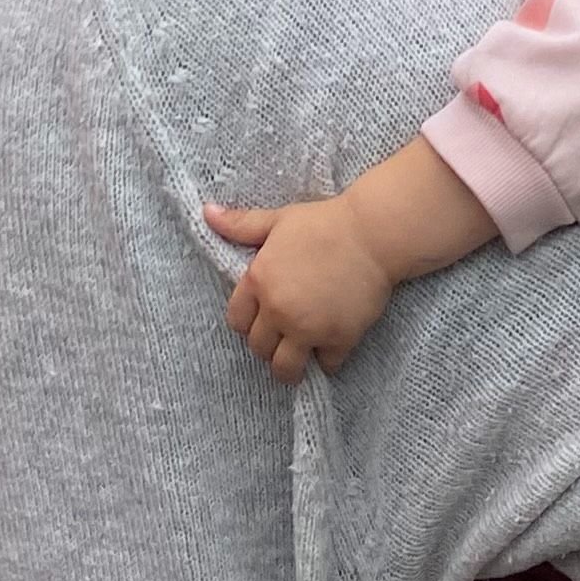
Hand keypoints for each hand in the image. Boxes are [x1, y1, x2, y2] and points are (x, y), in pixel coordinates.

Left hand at [201, 196, 397, 381]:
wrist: (373, 233)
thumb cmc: (324, 223)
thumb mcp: (278, 220)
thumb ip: (241, 224)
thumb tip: (206, 212)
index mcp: (259, 281)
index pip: (236, 322)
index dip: (248, 321)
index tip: (263, 318)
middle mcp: (278, 310)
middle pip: (259, 348)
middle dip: (269, 344)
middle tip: (285, 334)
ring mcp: (308, 328)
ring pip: (285, 368)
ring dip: (291, 365)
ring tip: (301, 356)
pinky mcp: (339, 339)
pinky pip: (326, 365)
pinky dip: (328, 358)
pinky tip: (332, 344)